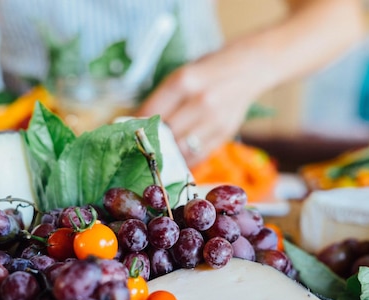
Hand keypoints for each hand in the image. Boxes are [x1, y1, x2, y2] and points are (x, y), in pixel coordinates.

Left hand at [134, 40, 272, 166]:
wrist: (248, 69)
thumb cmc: (208, 70)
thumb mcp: (182, 75)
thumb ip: (162, 99)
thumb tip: (135, 124)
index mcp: (183, 82)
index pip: (150, 113)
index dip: (133, 128)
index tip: (121, 136)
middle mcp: (199, 101)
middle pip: (164, 135)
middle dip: (148, 145)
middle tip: (135, 150)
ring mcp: (214, 120)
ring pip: (181, 150)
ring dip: (165, 158)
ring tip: (154, 159)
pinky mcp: (224, 133)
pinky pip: (199, 155)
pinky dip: (184, 161)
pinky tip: (175, 161)